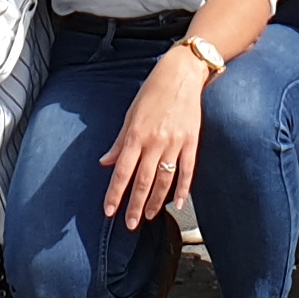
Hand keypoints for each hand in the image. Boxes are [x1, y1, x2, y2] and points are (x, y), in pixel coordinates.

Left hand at [101, 50, 209, 225]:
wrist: (182, 73)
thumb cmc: (153, 91)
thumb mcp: (131, 114)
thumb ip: (120, 141)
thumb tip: (106, 162)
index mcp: (136, 134)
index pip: (122, 171)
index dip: (115, 193)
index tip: (109, 211)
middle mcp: (155, 142)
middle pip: (143, 181)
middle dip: (135, 205)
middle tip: (130, 224)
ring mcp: (175, 143)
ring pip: (164, 180)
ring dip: (156, 201)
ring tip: (150, 216)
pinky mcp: (192, 142)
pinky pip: (187, 171)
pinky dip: (184, 189)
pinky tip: (179, 204)